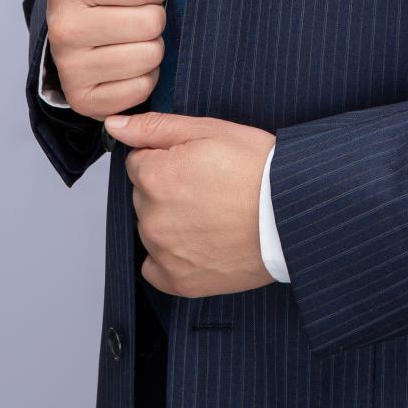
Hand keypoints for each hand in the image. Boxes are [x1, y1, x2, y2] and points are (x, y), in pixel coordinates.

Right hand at [45, 0, 167, 120]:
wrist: (70, 32)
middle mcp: (63, 28)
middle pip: (151, 23)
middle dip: (154, 16)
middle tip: (136, 14)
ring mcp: (71, 69)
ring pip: (149, 56)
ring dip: (152, 46)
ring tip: (132, 37)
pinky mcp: (85, 101)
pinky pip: (142, 88)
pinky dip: (144, 76)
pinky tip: (127, 63)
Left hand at [102, 112, 277, 296]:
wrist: (292, 213)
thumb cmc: (257, 169)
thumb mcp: (209, 130)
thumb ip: (154, 127)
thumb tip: (115, 125)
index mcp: (154, 176)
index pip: (139, 162)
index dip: (168, 158)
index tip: (197, 163)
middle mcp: (151, 217)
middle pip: (144, 195)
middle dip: (168, 188)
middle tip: (210, 186)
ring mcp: (164, 253)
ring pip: (152, 228)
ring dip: (171, 220)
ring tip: (213, 213)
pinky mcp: (179, 281)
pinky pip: (156, 267)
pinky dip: (171, 257)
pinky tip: (200, 242)